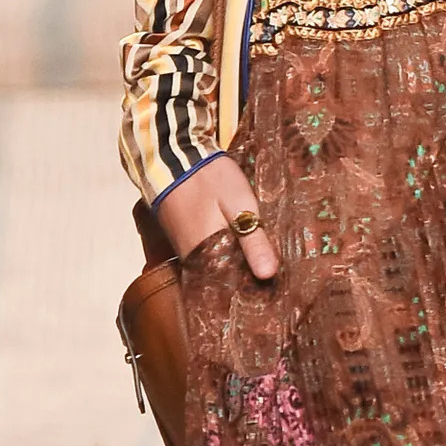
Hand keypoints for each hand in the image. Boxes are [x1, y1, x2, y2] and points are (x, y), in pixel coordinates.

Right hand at [154, 155, 278, 280]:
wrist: (173, 156)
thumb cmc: (209, 179)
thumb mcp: (240, 204)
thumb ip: (253, 240)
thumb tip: (267, 275)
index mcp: (206, 255)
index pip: (231, 286)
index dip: (251, 287)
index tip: (272, 288)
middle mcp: (191, 259)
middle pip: (222, 278)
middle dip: (243, 278)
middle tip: (270, 275)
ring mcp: (183, 248)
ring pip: (213, 267)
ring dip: (233, 266)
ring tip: (257, 262)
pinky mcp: (181, 238)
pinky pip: (204, 256)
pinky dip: (221, 254)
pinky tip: (237, 247)